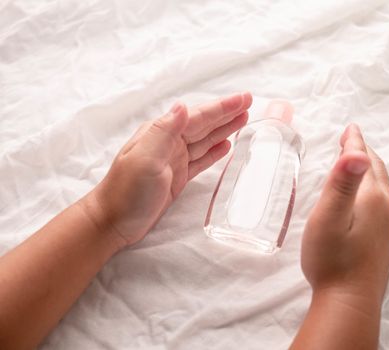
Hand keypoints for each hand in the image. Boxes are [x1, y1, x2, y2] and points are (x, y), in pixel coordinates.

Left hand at [82, 92, 251, 247]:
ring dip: (224, 130)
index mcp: (161, 134)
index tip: (244, 98)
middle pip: (204, 125)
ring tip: (243, 120)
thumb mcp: (145, 159)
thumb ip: (164, 132)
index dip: (222, 108)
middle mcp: (169, 143)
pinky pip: (201, 160)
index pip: (198, 117)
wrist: (113, 222)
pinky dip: (214, 152)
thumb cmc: (127, 191)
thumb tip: (183, 105)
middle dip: (227, 114)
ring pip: (205, 141)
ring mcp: (174, 160)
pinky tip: (226, 146)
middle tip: (249, 103)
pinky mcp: (177, 178)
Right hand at [301, 124, 388, 305]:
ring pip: (380, 186)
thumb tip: (357, 151)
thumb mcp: (329, 218)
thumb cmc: (332, 259)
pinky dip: (371, 187)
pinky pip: (382, 201)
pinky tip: (363, 196)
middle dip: (363, 152)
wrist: (349, 301)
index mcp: (373, 198)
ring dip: (368, 170)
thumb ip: (342, 184)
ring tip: (354, 162)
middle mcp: (388, 207)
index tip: (350, 128)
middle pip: (376, 171)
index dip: (354, 142)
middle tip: (350, 139)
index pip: (363, 161)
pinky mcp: (387, 238)